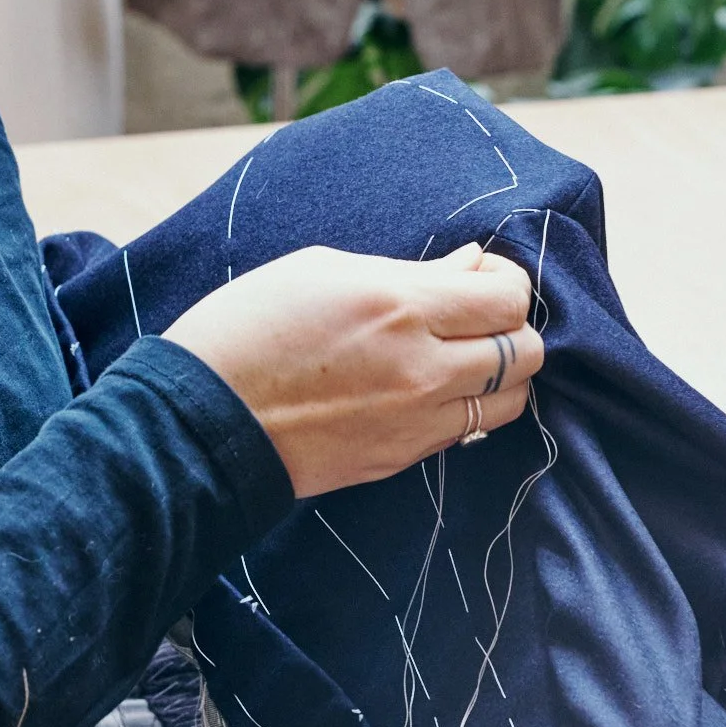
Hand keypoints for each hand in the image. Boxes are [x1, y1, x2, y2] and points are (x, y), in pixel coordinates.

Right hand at [164, 243, 542, 498]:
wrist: (200, 420)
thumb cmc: (247, 328)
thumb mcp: (322, 270)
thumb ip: (408, 270)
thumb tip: (470, 266)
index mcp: (399, 305)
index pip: (508, 299)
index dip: (508, 284)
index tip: (483, 279)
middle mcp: (420, 367)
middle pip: (526, 353)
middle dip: (512, 329)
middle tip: (476, 318)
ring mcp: (413, 422)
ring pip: (510, 403)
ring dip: (499, 377)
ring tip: (460, 359)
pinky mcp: (398, 460)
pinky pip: (465, 434)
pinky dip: (464, 410)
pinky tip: (426, 390)